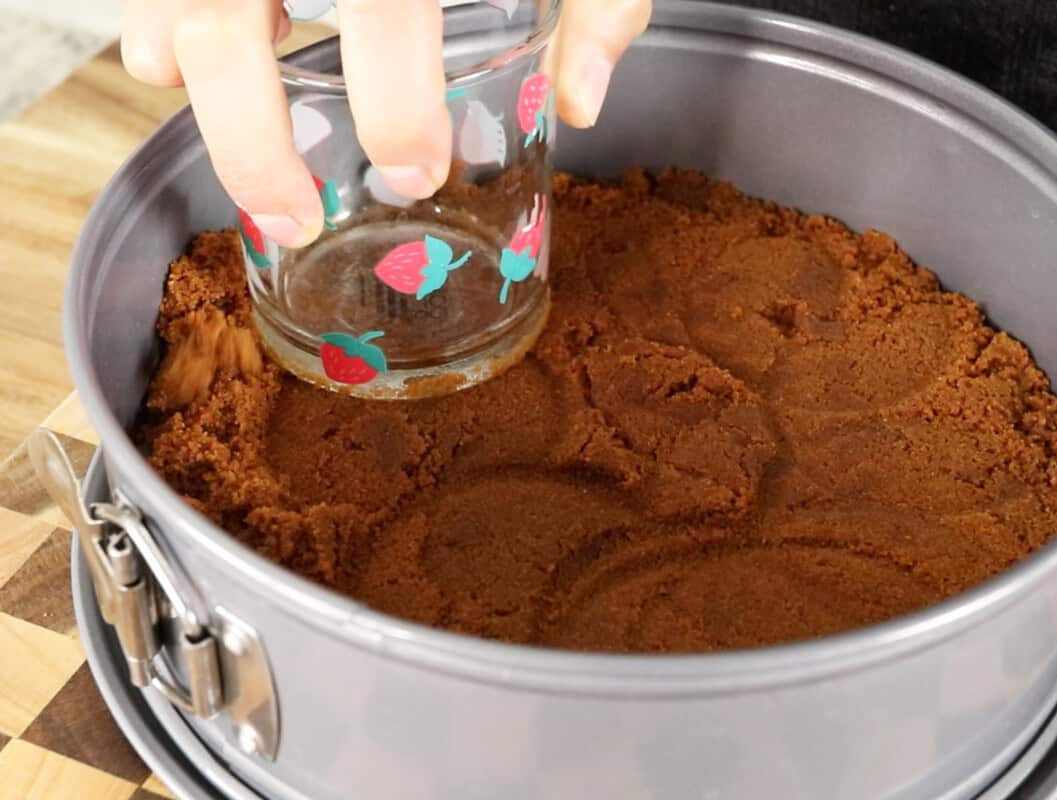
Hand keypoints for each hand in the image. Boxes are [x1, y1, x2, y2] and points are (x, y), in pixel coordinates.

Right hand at [120, 0, 650, 247]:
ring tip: (254, 178)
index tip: (416, 170)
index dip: (395, 98)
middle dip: (252, 143)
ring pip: (180, 1)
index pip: (386, 5)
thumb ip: (597, 0)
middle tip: (299, 219)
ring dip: (199, 101)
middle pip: (227, 18)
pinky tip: (182, 68)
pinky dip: (157, 23)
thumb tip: (583, 101)